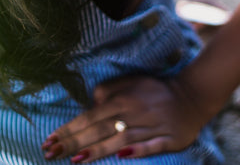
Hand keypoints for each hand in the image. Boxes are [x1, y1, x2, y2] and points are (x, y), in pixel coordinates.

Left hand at [42, 74, 213, 161]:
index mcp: (122, 99)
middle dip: (73, 142)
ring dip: (97, 150)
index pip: (89, 117)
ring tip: (76, 160)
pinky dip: (137, 150)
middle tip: (51, 153)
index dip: (68, 129)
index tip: (49, 140)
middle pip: (99, 130)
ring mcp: (151, 127)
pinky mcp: (168, 139)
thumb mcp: (129, 82)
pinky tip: (121, 156)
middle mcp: (134, 113)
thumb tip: (90, 105)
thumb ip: (107, 92)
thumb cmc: (154, 91)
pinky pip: (151, 146)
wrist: (191, 96)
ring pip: (120, 139)